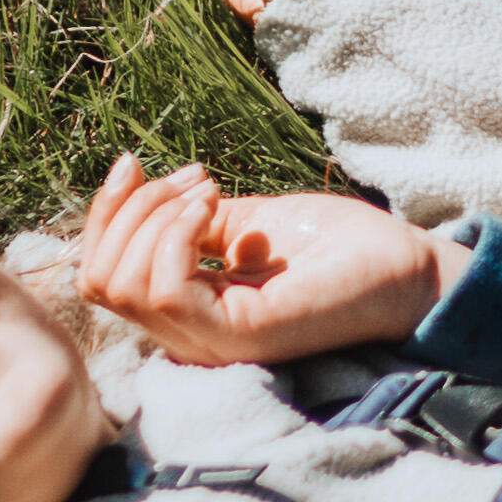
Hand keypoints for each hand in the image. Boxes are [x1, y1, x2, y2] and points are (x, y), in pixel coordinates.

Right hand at [73, 158, 459, 366]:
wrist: (404, 264)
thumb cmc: (335, 244)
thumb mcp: (245, 221)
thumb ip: (189, 221)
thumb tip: (135, 195)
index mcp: (185, 310)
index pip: (99, 276)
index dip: (104, 214)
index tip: (137, 161)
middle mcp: (187, 334)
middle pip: (98, 279)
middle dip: (126, 210)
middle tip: (191, 176)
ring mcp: (209, 340)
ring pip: (120, 284)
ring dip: (152, 217)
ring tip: (207, 190)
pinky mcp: (236, 335)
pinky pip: (163, 289)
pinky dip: (176, 234)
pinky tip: (213, 207)